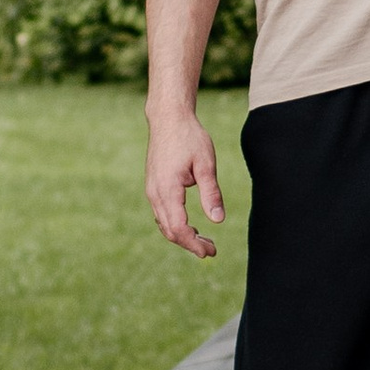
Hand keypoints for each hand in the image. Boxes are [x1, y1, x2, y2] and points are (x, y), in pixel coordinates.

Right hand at [146, 109, 225, 258]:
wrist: (168, 118)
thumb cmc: (189, 137)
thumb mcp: (206, 164)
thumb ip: (211, 193)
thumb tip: (218, 220)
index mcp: (168, 190)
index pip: (179, 228)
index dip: (194, 244)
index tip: (211, 252)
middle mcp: (155, 193)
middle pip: (169, 230)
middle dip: (190, 244)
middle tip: (211, 250)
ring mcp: (151, 190)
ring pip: (164, 224)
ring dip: (182, 235)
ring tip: (204, 240)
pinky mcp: (153, 186)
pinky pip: (161, 213)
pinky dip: (174, 224)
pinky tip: (190, 225)